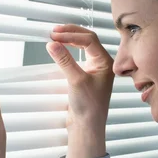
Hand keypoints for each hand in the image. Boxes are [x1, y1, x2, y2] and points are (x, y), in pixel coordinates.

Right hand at [47, 24, 113, 157]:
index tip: (54, 35)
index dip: (71, 35)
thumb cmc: (88, 106)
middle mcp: (102, 63)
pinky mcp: (86, 75)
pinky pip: (78, 56)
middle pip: (87, 40)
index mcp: (105, 62)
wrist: (87, 126)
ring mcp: (94, 69)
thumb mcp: (75, 80)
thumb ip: (64, 60)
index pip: (89, 40)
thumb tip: (52, 43)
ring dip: (70, 40)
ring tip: (55, 37)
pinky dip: (68, 50)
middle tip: (54, 31)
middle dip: (71, 33)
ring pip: (83, 47)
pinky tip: (60, 49)